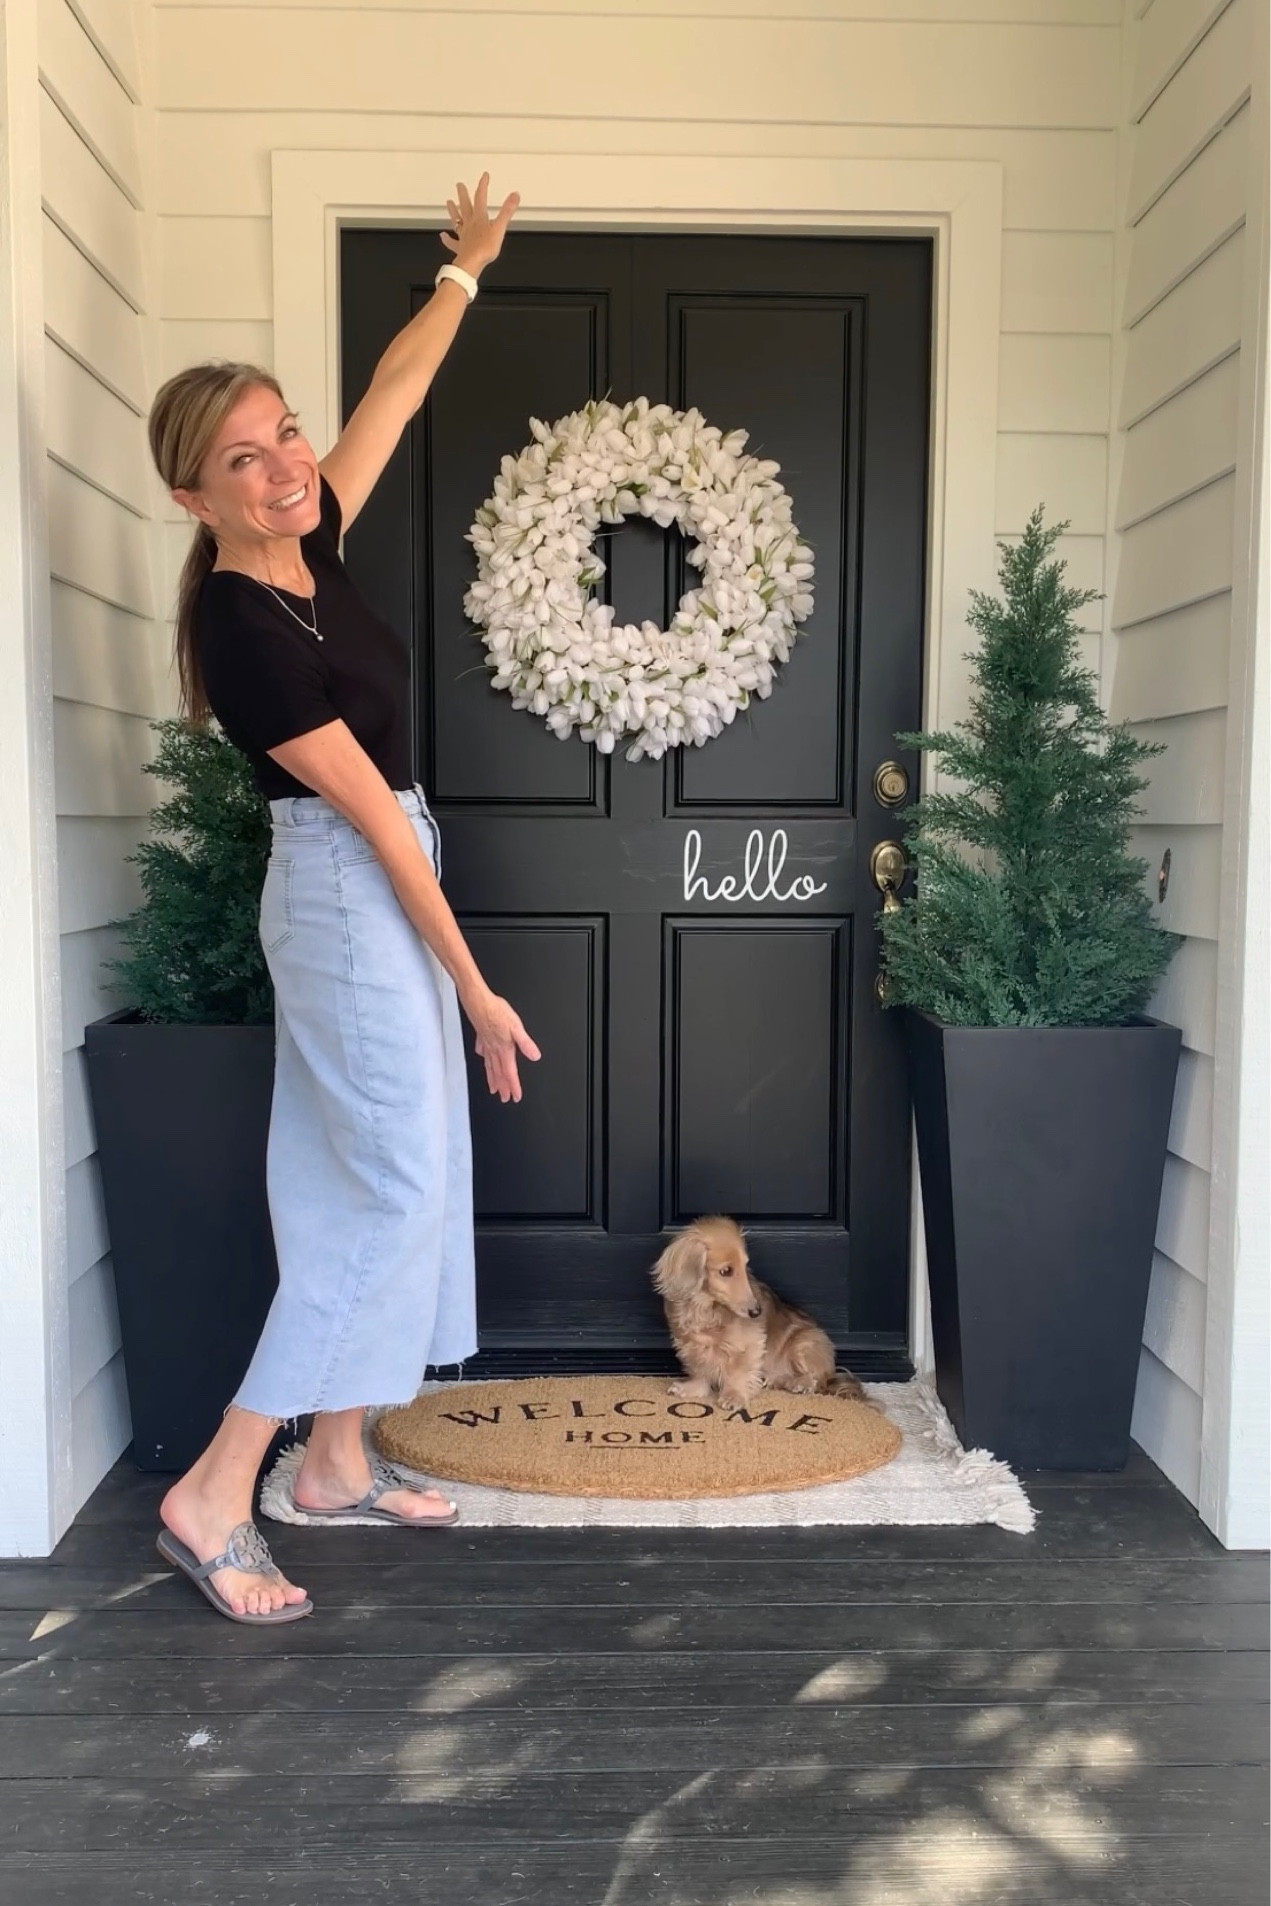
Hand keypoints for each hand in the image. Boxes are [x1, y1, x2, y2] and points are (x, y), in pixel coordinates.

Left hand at [442, 173, 519, 276]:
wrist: (472, 263)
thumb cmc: (484, 248)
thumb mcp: (500, 228)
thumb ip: (507, 211)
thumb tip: (515, 195)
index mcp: (479, 218)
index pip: (480, 197)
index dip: (482, 185)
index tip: (484, 176)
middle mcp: (469, 224)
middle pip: (465, 206)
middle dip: (463, 194)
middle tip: (459, 185)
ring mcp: (464, 235)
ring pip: (457, 220)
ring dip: (453, 211)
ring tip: (449, 203)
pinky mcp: (461, 247)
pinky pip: (452, 242)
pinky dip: (447, 239)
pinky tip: (443, 236)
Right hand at [465, 987, 540, 1103]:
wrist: (478, 1002)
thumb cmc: (496, 1011)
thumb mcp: (516, 1027)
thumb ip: (526, 1043)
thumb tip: (535, 1056)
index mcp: (504, 1049)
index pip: (510, 1073)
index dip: (514, 1086)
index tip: (516, 1096)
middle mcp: (494, 1050)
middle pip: (499, 1073)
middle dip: (502, 1087)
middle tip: (504, 1098)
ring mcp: (486, 1044)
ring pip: (490, 1067)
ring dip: (493, 1079)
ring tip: (493, 1089)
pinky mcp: (482, 1037)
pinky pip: (483, 1054)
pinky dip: (485, 1062)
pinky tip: (484, 1062)